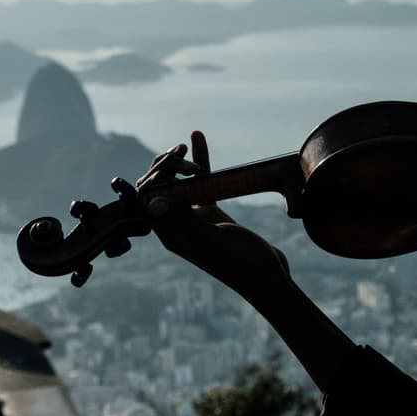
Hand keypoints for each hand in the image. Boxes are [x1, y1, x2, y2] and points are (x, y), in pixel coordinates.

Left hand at [138, 131, 291, 299]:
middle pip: (160, 189)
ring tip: (187, 143)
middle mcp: (177, 226)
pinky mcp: (212, 215)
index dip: (155, 177)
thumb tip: (152, 201)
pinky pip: (202, 185)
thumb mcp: (210, 239)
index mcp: (170, 234)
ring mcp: (195, 219)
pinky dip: (201, 163)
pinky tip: (199, 139)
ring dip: (180, 162)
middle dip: (165, 167)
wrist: (268, 276)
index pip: (148, 199)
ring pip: (180, 184)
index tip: (175, 162)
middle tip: (181, 152)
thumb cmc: (240, 262)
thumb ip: (182, 219)